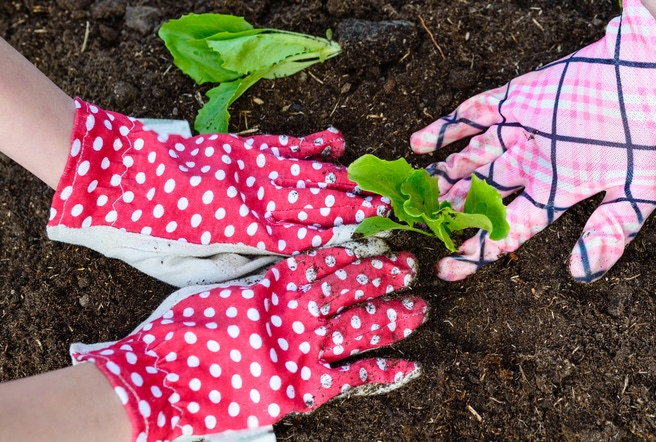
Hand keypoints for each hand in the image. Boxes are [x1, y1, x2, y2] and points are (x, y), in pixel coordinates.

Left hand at [47, 99, 388, 285]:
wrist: (114, 177)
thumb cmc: (144, 232)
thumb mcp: (183, 268)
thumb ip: (229, 269)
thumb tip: (266, 271)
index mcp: (245, 235)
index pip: (304, 238)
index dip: (339, 240)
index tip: (367, 242)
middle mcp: (257, 200)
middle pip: (316, 205)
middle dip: (353, 210)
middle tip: (386, 211)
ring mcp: (251, 169)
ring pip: (307, 174)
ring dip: (342, 180)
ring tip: (371, 185)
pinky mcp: (239, 146)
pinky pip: (284, 145)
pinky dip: (311, 145)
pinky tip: (336, 143)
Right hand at [70, 240, 426, 441]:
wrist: (159, 376)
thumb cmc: (179, 328)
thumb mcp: (217, 285)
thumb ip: (256, 276)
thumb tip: (284, 268)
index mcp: (279, 279)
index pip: (332, 258)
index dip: (361, 250)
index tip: (383, 241)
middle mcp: (301, 307)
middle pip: (356, 284)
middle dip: (387, 274)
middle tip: (411, 267)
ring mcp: (308, 346)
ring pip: (365, 323)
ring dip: (395, 314)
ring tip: (419, 307)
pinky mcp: (308, 385)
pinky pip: (358, 375)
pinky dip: (386, 370)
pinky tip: (411, 365)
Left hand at [410, 0, 655, 281]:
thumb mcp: (640, 192)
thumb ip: (610, 232)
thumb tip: (581, 276)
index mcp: (557, 192)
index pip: (509, 230)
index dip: (478, 251)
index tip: (446, 269)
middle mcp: (532, 165)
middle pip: (480, 196)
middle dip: (450, 211)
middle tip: (417, 225)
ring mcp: (521, 131)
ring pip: (471, 158)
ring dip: (442, 174)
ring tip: (411, 191)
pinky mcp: (516, 97)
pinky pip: (472, 114)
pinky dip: (445, 128)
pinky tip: (418, 144)